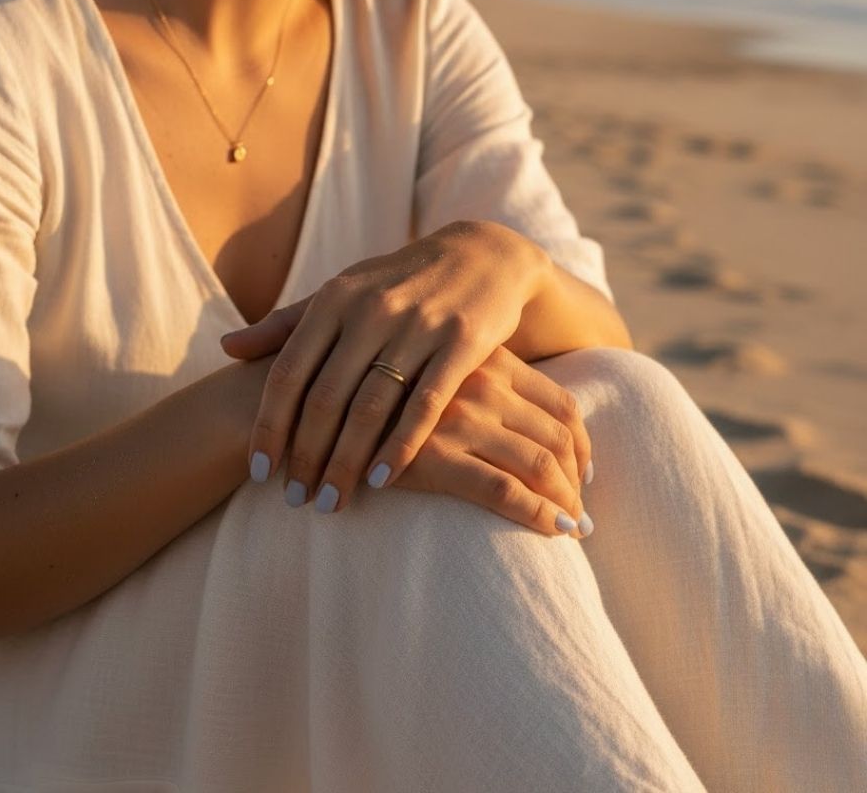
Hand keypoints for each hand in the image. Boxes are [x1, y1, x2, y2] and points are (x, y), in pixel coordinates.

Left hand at [223, 220, 587, 514]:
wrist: (482, 254)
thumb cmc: (398, 283)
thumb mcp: (342, 291)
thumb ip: (286, 323)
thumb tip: (227, 349)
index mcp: (334, 299)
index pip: (288, 372)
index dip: (269, 426)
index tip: (260, 472)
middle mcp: (371, 310)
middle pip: (325, 397)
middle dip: (306, 456)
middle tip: (296, 501)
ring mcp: (418, 326)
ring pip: (370, 407)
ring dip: (346, 462)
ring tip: (331, 502)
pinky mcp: (462, 342)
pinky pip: (425, 404)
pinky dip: (400, 446)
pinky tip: (382, 481)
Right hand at [387, 345, 592, 536]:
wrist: (308, 392)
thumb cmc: (373, 386)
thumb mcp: (432, 368)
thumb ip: (473, 380)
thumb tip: (520, 420)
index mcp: (487, 359)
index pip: (562, 402)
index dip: (583, 443)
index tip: (585, 473)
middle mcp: (481, 383)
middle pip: (557, 436)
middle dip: (577, 480)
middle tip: (581, 511)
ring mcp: (460, 418)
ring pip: (540, 464)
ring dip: (564, 502)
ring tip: (571, 529)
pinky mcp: (436, 456)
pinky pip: (504, 490)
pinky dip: (538, 514)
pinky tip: (553, 533)